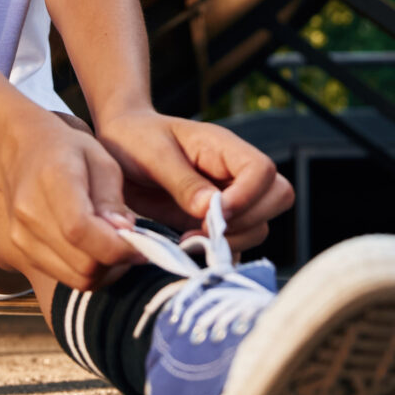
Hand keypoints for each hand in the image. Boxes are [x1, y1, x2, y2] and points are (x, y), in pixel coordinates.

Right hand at [0, 114, 138, 291]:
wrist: (20, 150)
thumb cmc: (67, 149)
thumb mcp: (101, 160)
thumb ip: (112, 200)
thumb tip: (124, 234)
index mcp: (52, 181)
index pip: (81, 230)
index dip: (117, 247)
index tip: (143, 245)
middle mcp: (30, 213)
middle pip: (82, 263)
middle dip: (117, 261)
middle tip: (134, 243)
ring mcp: (21, 236)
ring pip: (76, 278)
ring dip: (104, 270)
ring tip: (115, 244)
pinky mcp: (21, 252)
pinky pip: (65, 277)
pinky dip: (87, 271)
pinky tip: (95, 248)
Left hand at [94, 111, 293, 253]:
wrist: (118, 148)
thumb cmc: (135, 139)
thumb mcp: (153, 154)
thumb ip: (182, 181)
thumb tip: (212, 210)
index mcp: (224, 148)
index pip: (263, 170)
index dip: (248, 195)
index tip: (215, 213)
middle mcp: (234, 174)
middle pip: (277, 198)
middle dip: (247, 222)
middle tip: (203, 231)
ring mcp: (229, 199)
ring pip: (260, 225)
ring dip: (232, 241)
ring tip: (190, 241)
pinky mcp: (215, 222)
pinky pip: (237, 243)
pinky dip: (222, 254)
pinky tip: (191, 250)